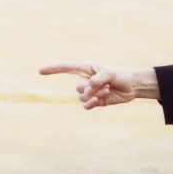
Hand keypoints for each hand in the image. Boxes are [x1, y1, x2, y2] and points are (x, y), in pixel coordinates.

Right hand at [39, 63, 154, 108]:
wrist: (132, 86)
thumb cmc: (121, 75)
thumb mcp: (110, 73)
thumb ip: (98, 79)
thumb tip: (88, 88)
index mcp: (86, 69)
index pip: (66, 69)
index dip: (53, 69)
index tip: (40, 71)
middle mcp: (86, 80)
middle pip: (77, 87)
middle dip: (90, 88)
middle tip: (105, 85)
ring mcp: (90, 91)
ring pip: (82, 97)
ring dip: (94, 95)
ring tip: (107, 89)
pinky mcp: (95, 101)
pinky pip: (86, 105)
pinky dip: (90, 104)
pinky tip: (97, 100)